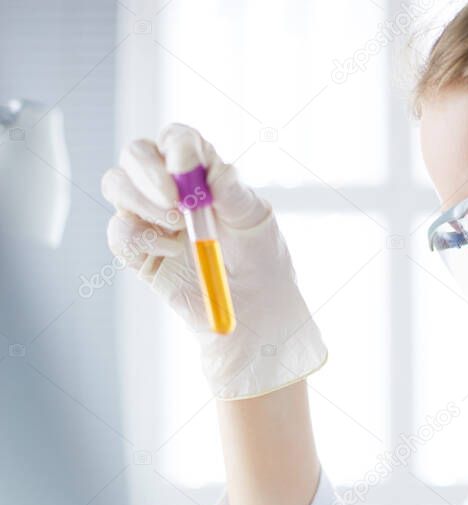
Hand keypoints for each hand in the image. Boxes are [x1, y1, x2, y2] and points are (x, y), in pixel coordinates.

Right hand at [101, 123, 326, 398]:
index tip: (186, 169)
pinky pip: (119, 234)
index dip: (176, 147)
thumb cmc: (262, 262)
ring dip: (141, 202)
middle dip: (147, 171)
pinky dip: (138, 238)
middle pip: (136, 154)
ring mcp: (150, 220)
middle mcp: (170, 189)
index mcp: (202, 172)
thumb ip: (234, 193)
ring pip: (116, 185)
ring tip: (177, 229)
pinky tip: (171, 252)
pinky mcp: (139, 253)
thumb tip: (213, 171)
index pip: (176, 139)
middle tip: (174, 202)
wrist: (254, 314)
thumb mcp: (257, 223)